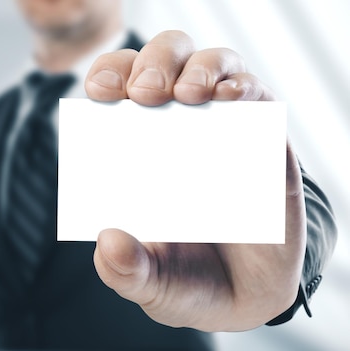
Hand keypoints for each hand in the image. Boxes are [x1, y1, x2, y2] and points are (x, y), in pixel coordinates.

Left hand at [86, 30, 306, 331]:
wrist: (246, 298)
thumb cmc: (186, 279)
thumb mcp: (149, 283)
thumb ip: (124, 271)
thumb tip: (109, 242)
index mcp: (134, 148)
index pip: (116, 90)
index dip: (107, 76)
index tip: (99, 92)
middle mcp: (175, 127)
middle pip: (161, 63)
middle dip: (151, 65)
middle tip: (146, 94)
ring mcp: (221, 127)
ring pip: (210, 65)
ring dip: (200, 68)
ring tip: (190, 94)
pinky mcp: (263, 138)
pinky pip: (256, 95)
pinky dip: (244, 88)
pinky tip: (231, 100)